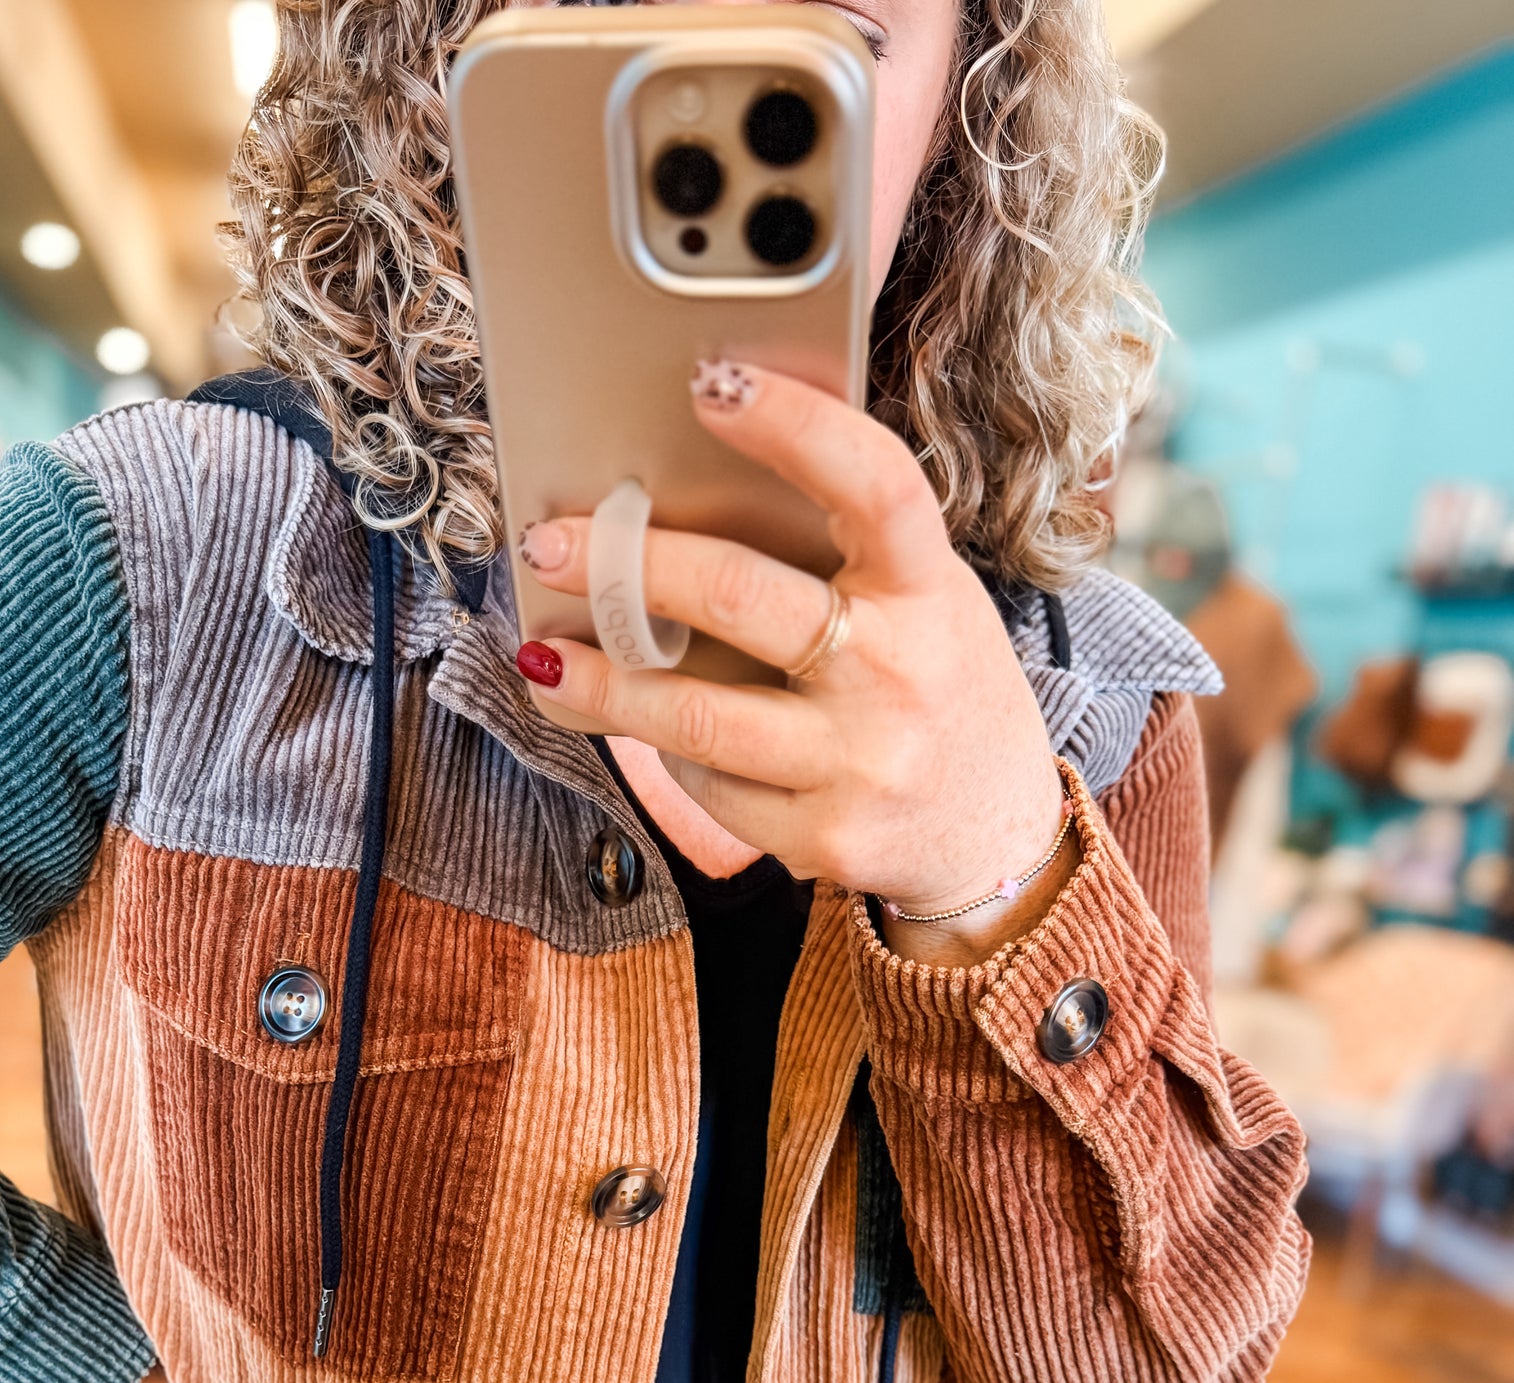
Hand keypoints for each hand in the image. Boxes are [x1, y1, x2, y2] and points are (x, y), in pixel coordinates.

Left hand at [514, 361, 1073, 957]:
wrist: (997, 836)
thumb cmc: (936, 692)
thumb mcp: (925, 607)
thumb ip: (840, 560)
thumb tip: (687, 504)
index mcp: (930, 589)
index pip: (873, 483)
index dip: (795, 425)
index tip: (711, 382)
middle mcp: (900, 671)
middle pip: (740, 598)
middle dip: (628, 567)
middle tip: (550, 545)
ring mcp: (863, 761)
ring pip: (697, 715)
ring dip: (605, 681)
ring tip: (548, 657)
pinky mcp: (825, 837)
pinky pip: (711, 788)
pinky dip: (673, 758)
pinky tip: (662, 738)